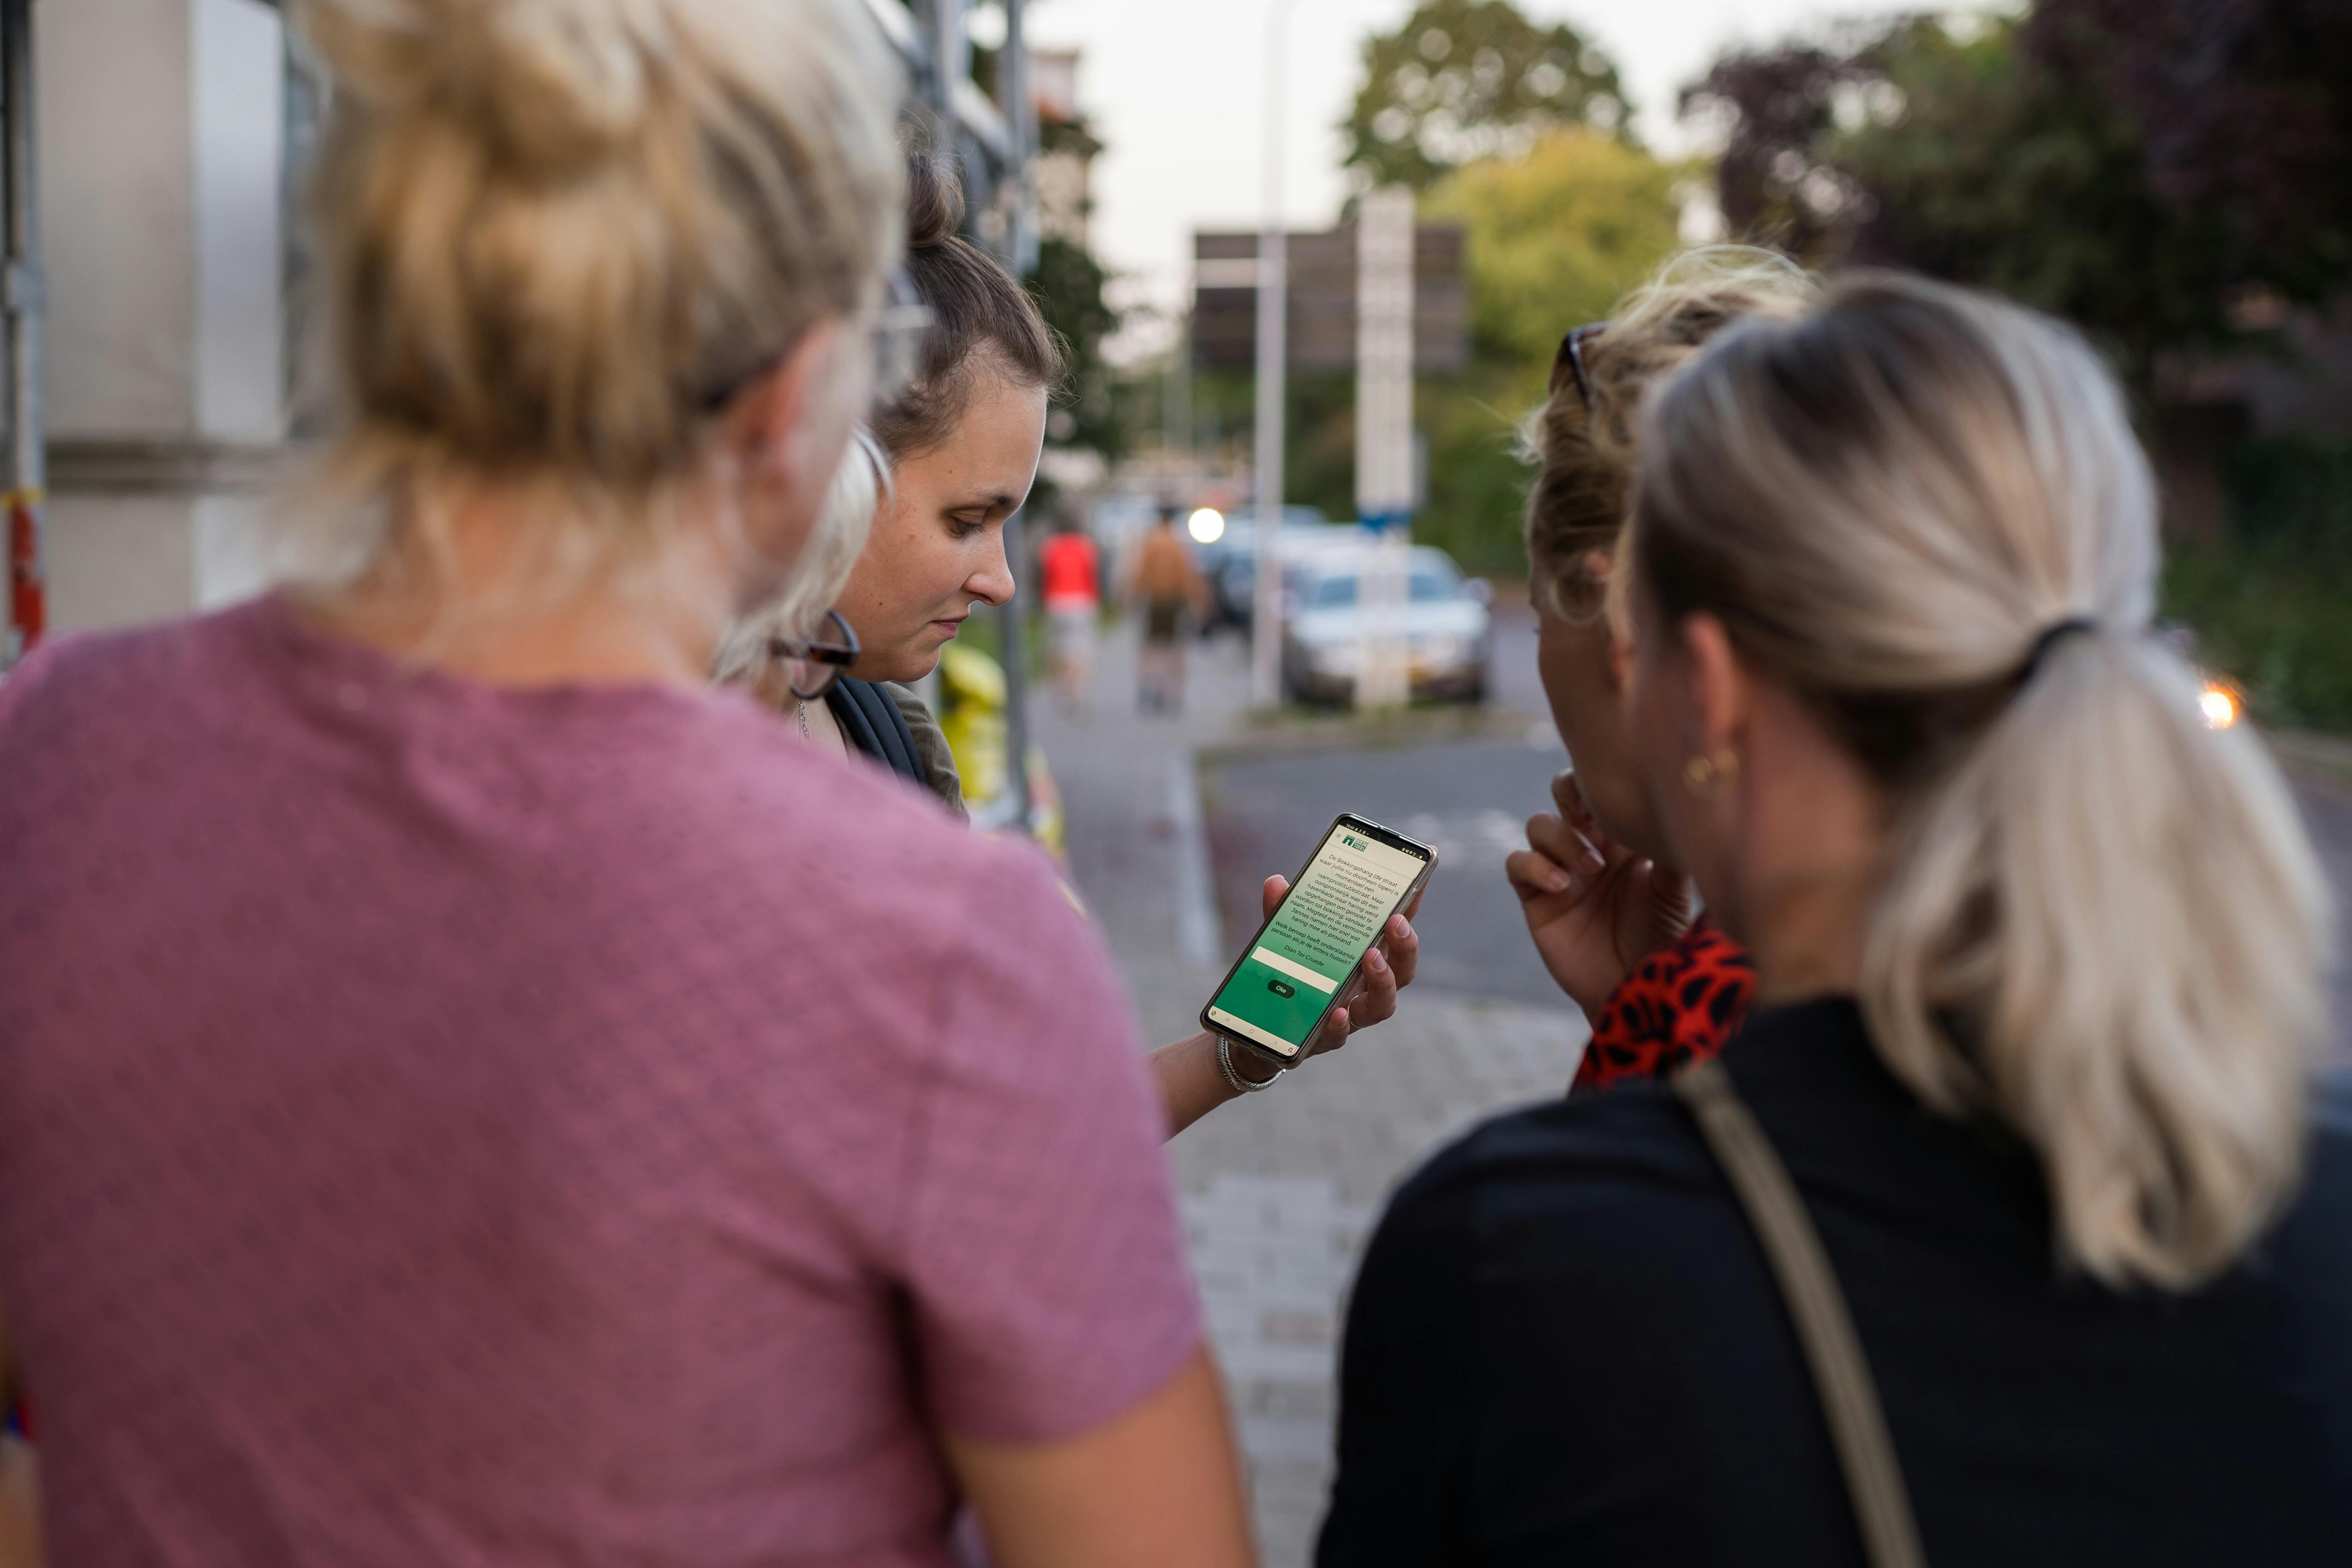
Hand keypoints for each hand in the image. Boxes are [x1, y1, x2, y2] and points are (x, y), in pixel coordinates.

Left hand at [1259, 872, 1420, 1062]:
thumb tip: (1276, 883)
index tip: (1417, 883)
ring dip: (1384, 982)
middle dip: (1406, 945)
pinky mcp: (1327, 1037)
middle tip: (1396, 923)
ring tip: (1371, 960)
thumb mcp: (1286, 939)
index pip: (1394, 931)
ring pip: (1383, 1005)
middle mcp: (1366, 985)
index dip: (1409, 908)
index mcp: (1363, 956)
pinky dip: (1340, 1025)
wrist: (1265, 1026)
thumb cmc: (1291, 974)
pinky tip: (1337, 1013)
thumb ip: (1282, 912)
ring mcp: (1351, 1013)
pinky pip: (1341, 1035)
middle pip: (1403, 969)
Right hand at [1505, 768, 1695, 1018]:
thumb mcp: (1675, 894)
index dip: (1598, 783)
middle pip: (1562, 793)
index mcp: (1623, 837)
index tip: (1614, 795)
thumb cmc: (1661, 941)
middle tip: (1589, 812)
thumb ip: (1670, 853)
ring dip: (1562, 838)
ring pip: (1539, 825)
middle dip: (1569, 790)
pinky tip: (1562, 885)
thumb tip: (1670, 816)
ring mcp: (1559, 870)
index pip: (1601, 792)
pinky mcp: (1536, 897)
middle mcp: (1589, 846)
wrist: (1633, 990)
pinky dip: (1534, 866)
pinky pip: (1518, 863)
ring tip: (1592, 868)